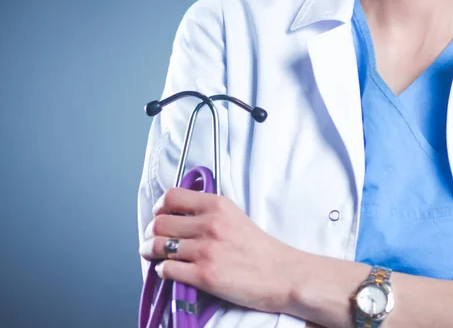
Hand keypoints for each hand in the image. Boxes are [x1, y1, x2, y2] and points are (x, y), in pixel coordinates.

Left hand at [139, 188, 300, 312]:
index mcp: (218, 205)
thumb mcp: (236, 216)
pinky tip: (169, 271)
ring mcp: (206, 250)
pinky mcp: (204, 275)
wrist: (283, 274)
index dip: (159, 207)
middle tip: (152, 239)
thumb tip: (177, 214)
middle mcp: (210, 224)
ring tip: (153, 255)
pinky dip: (162, 271)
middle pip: (159, 222)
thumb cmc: (261, 249)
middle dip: (150, 233)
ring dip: (151, 251)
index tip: (158, 214)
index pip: (171, 196)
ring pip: (159, 246)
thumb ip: (209, 212)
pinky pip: (166, 270)